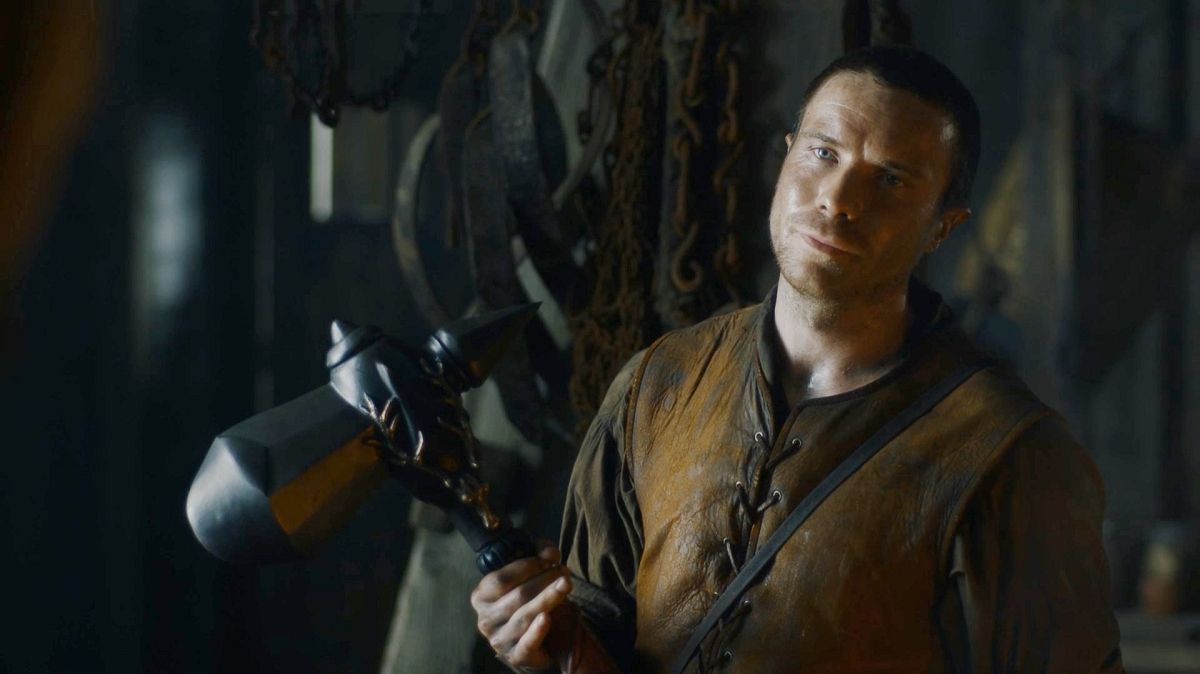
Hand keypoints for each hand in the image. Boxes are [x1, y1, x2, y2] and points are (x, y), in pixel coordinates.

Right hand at [471, 541, 572, 669]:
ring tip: (566, 585)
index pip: (501, 578)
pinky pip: (526, 643)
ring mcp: (499, 640)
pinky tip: (547, 618)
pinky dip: (537, 630)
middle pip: (517, 596)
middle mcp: (486, 619)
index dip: (528, 566)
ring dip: (548, 598)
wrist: (536, 639)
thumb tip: (549, 550)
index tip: (551, 558)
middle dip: (543, 580)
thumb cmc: (529, 601)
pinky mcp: (515, 656)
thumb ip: (539, 557)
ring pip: (524, 617)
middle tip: (564, 572)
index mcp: (481, 596)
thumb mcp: (529, 576)